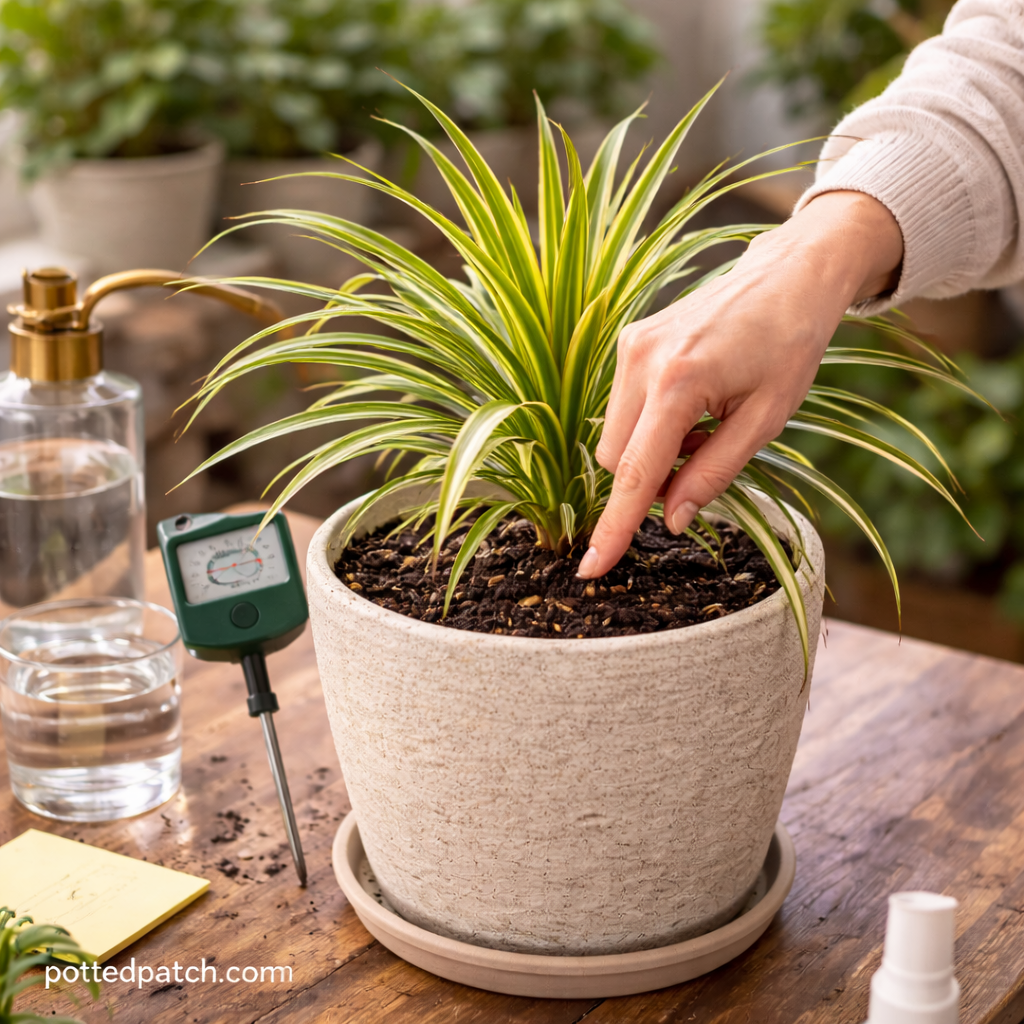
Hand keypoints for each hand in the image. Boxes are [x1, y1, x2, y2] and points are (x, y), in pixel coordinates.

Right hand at [576, 189, 903, 578]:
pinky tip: (691, 404)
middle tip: (704, 458)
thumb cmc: (790, 345)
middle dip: (650, 480)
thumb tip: (671, 520)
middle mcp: (641, 361)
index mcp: (679, 381)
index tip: (591, 569)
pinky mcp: (629, 341)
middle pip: (617, 461)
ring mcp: (629, 347)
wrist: (789, 275)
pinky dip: (650, 424)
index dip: (614, 528)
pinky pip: (623, 408)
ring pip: (615, 437)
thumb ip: (714, 473)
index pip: (636, 474)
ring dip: (651, 451)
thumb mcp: (766, 420)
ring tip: (705, 424)